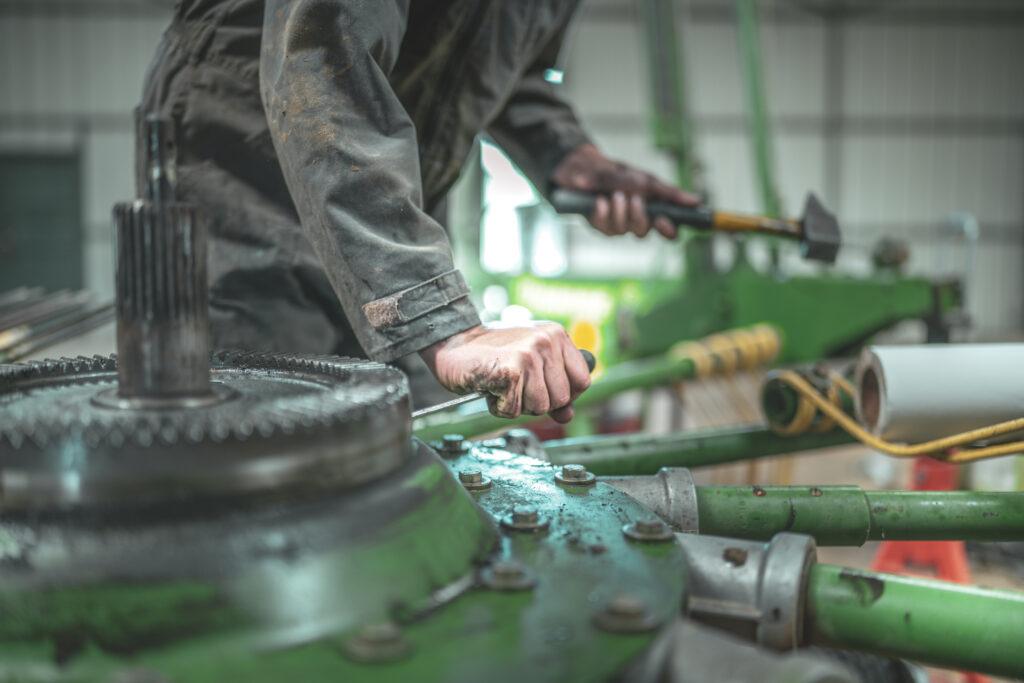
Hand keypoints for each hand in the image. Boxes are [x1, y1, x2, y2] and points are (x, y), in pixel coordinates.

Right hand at [420, 322, 591, 422]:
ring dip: (518, 405)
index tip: (545, 392)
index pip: (582, 380)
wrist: (452, 342)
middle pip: (561, 399)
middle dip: (538, 402)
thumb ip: (552, 388)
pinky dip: (499, 407)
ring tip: (503, 386)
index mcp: (556, 335)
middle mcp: (546, 341)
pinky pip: (514, 410)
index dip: (566, 395)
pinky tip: (491, 389)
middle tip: (516, 387)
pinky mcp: (510, 371)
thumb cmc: (491, 355)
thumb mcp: (530, 365)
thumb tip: (568, 415)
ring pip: (540, 406)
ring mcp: (529, 355)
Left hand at [551, 143, 699, 238]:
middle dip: (638, 216)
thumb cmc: (619, 173)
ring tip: (614, 194)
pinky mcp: (598, 225)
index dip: (668, 231)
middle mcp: (634, 220)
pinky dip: (603, 212)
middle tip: (634, 199)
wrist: (586, 166)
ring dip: (619, 211)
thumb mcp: (646, 180)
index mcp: (651, 210)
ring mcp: (616, 224)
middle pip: (644, 233)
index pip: (666, 230)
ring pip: (623, 230)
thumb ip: (669, 193)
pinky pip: (604, 227)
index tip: (665, 223)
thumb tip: (697, 201)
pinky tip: (600, 201)